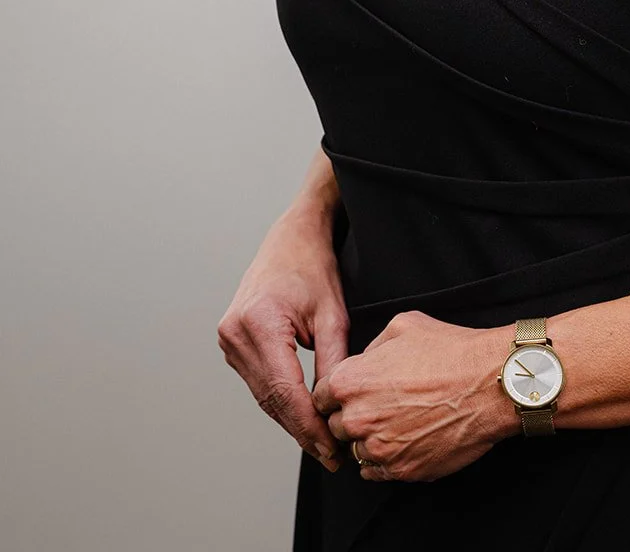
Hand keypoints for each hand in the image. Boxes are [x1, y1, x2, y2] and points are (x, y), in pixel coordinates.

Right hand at [217, 202, 349, 471]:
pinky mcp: (232, 342)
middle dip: (302, 429)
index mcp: (258, 323)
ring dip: (291, 420)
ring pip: (263, 395)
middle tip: (332, 455)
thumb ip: (333, 363)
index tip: (331, 448)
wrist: (292, 238)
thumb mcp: (332, 315)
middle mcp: (235, 333)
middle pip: (270, 399)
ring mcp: (229, 338)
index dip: (308, 425)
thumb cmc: (313, 268)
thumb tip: (336, 408)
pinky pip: (259, 382)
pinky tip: (304, 416)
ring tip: (322, 443)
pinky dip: (281, 401)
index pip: (284, 391)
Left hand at [311, 310, 505, 482]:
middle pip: (336, 426)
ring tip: (396, 422)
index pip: (320, 397)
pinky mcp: (400, 471)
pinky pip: (374, 472)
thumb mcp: (402, 326)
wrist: (488, 383)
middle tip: (379, 405)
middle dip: (351, 416)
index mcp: (350, 381)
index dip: (335, 394)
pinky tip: (403, 440)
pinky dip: (384, 460)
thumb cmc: (450, 352)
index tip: (351, 394)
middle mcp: (357, 418)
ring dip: (368, 439)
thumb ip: (371, 348)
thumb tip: (364, 362)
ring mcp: (378, 448)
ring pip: (355, 450)